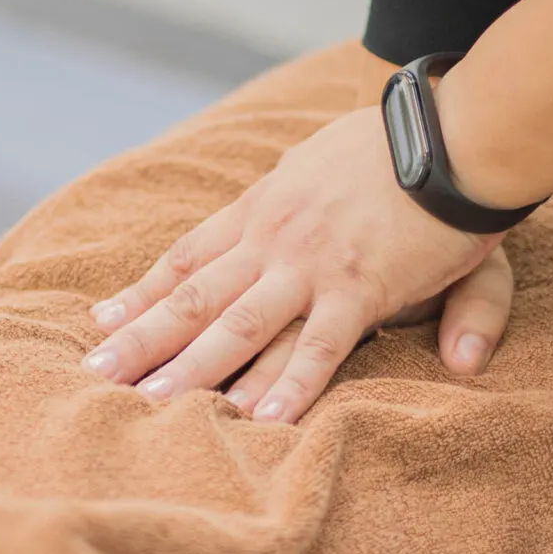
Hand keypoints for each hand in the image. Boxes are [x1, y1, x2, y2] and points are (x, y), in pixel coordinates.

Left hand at [83, 101, 514, 423]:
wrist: (456, 133)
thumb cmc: (401, 146)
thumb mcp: (328, 162)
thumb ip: (299, 202)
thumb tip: (277, 242)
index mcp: (266, 205)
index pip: (191, 255)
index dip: (146, 292)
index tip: (103, 322)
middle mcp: (275, 236)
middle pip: (195, 294)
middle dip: (143, 338)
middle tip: (96, 374)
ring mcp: (313, 264)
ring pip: (239, 325)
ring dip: (193, 368)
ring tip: (151, 405)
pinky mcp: (361, 288)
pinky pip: (319, 347)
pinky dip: (290, 385)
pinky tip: (260, 420)